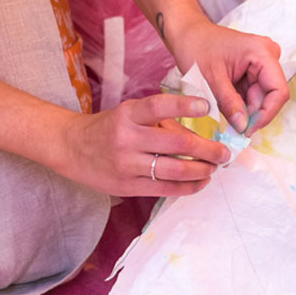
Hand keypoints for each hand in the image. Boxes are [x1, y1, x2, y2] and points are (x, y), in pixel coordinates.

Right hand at [56, 93, 229, 196]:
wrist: (71, 148)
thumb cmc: (108, 127)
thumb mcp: (128, 114)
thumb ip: (159, 121)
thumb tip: (200, 131)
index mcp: (128, 114)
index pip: (159, 106)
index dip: (184, 105)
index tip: (207, 107)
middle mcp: (127, 138)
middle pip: (176, 143)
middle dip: (207, 149)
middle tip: (224, 152)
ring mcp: (127, 165)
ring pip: (175, 169)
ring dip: (202, 170)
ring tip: (215, 167)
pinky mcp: (127, 187)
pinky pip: (165, 189)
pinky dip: (188, 187)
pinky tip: (201, 182)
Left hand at [170, 16, 287, 134]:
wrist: (187, 35)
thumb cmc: (197, 48)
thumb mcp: (211, 79)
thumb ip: (230, 104)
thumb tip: (244, 128)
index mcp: (262, 53)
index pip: (279, 91)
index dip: (267, 114)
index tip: (247, 130)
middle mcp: (268, 56)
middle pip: (270, 96)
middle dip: (252, 113)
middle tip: (231, 127)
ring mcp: (262, 63)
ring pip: (261, 98)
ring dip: (244, 109)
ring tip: (222, 108)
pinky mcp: (255, 70)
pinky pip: (253, 94)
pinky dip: (240, 103)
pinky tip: (225, 102)